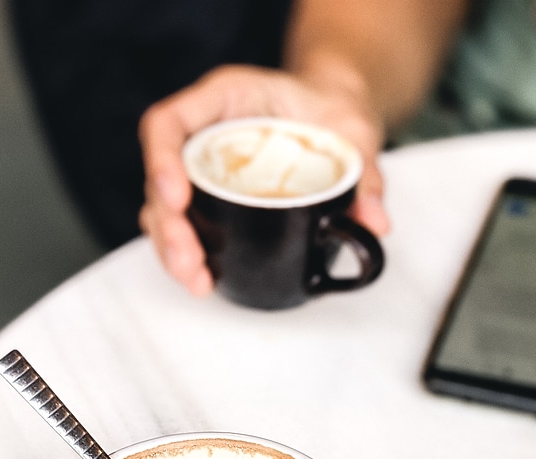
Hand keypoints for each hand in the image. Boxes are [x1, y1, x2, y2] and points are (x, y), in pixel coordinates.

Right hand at [138, 64, 389, 295]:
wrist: (332, 116)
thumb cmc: (332, 113)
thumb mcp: (356, 133)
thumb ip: (367, 173)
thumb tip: (375, 222)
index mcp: (225, 99)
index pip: (168, 122)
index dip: (162, 161)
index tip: (179, 199)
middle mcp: (202, 133)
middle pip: (160, 178)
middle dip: (169, 227)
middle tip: (190, 263)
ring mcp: (202, 169)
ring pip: (164, 209)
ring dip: (172, 250)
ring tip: (198, 282)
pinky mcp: (210, 199)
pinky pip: (185, 226)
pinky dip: (189, 256)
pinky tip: (205, 280)